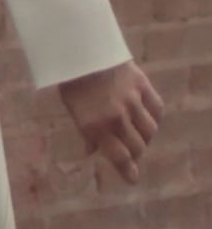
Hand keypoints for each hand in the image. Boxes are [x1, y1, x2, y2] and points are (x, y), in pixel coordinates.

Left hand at [58, 61, 163, 182]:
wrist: (80, 49)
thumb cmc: (71, 81)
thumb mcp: (72, 110)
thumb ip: (86, 132)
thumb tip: (92, 152)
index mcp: (95, 126)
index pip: (119, 157)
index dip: (127, 172)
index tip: (132, 179)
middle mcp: (117, 117)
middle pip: (137, 147)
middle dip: (135, 154)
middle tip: (131, 153)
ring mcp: (132, 101)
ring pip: (150, 131)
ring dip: (145, 137)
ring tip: (138, 135)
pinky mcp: (143, 86)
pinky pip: (157, 110)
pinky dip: (153, 117)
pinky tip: (147, 118)